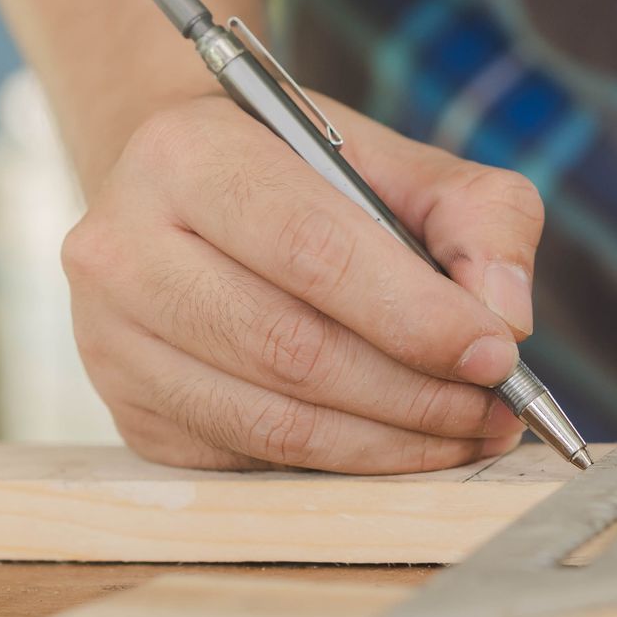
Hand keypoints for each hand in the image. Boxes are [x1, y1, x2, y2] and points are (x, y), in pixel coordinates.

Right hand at [64, 94, 541, 471]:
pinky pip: (254, 458)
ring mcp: (110, 339)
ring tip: (467, 431)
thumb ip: (478, 216)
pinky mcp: (130, 413)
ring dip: (391, 441)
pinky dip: (345, 462)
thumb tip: (506, 315)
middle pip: (292, 347)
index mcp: (186, 154)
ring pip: (274, 419)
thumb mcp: (398, 163)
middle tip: (495, 407)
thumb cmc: (304, 179)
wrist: (188, 197)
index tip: (497, 353)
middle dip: (415, 391)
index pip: (312, 249)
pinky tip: (403, 443)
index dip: (414, 313)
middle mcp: (122, 245)